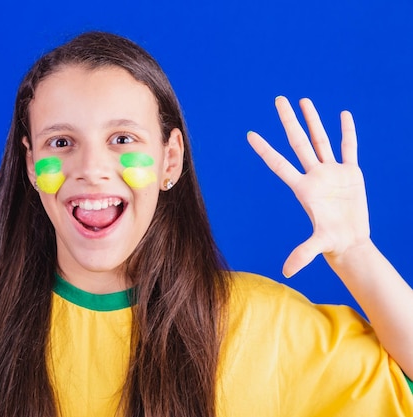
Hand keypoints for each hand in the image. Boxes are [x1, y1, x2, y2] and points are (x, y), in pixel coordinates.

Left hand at [247, 96, 368, 276]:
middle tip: (278, 100)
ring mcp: (332, 172)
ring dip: (313, 120)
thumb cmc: (331, 243)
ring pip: (321, 140)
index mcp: (303, 188)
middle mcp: (315, 176)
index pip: (279, 164)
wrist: (350, 242)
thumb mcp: (317, 246)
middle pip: (299, 142)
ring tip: (302, 100)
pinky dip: (347, 133)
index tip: (250, 134)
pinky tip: (343, 115)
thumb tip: (287, 271)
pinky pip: (349, 148)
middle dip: (289, 121)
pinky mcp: (351, 174)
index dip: (265, 149)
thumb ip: (302, 254)